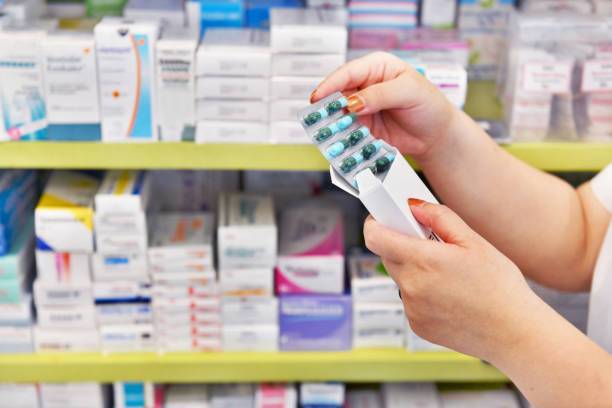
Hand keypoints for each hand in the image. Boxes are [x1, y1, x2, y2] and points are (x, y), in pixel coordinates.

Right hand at [311, 52, 458, 160]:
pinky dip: (340, 136)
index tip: (318, 97)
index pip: (348, 72)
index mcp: (376, 67)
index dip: (331, 84)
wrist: (436, 135)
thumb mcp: (408, 92)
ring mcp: (362, 107)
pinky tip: (337, 141)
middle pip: (338, 92)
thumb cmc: (428, 105)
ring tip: (324, 131)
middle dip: (327, 105)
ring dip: (331, 122)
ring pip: (338, 113)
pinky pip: (346, 130)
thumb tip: (353, 103)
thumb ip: (380, 95)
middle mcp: (365, 85)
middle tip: (317, 117)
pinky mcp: (362, 127)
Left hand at [363, 199, 540, 361]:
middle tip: (430, 243)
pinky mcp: (416, 325)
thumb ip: (440, 218)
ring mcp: (412, 308)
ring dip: (414, 270)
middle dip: (403, 244)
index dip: (376, 223)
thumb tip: (415, 206)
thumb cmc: (500, 288)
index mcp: (422, 260)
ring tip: (447, 274)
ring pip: (401, 277)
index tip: (384, 217)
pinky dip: (422, 293)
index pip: (375, 237)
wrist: (515, 334)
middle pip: (388, 255)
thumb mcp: (474, 242)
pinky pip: (410, 300)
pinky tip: (449, 295)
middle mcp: (411, 286)